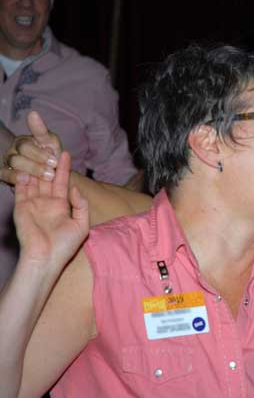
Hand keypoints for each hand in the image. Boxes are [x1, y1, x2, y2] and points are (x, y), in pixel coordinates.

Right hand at [1, 111, 61, 185]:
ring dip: (32, 168)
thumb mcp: (55, 149)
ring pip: (15, 160)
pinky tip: (25, 179)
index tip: (34, 115)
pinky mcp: (5, 172)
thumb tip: (33, 115)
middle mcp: (19, 146)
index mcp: (33, 137)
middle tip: (54, 164)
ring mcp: (10, 159)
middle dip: (39, 155)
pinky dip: (15, 177)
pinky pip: (6, 174)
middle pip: (24, 146)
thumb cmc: (52, 161)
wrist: (51, 180)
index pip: (37, 131)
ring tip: (48, 175)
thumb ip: (47, 137)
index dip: (37, 125)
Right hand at [14, 151, 88, 271]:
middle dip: (48, 162)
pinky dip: (22, 179)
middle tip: (48, 145)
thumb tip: (76, 187)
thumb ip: (81, 205)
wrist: (46, 258)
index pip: (62, 181)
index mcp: (61, 205)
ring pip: (34, 181)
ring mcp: (33, 204)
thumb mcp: (81, 224)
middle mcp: (46, 202)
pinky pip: (21, 190)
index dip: (64, 168)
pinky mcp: (21, 208)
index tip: (66, 153)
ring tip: (37, 151)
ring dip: (35, 168)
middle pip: (47, 178)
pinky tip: (26, 168)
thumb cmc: (65, 245)